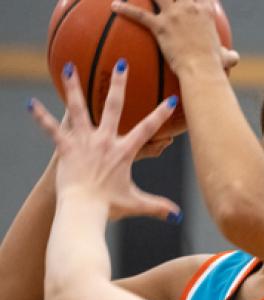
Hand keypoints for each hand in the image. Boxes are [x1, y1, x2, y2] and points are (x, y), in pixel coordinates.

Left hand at [30, 60, 180, 220]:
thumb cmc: (109, 207)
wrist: (83, 210)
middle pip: (114, 107)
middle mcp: (105, 141)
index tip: (170, 99)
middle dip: (119, 83)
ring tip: (70, 67)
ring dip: (74, 87)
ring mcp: (84, 142)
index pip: (147, 129)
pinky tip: (31, 104)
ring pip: (79, 108)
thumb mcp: (136, 203)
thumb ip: (158, 207)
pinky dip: (42, 117)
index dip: (160, 114)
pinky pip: (52, 129)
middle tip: (121, 63)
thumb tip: (178, 217)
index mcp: (124, 152)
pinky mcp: (66, 148)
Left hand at [111, 0, 238, 75]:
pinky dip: (125, 9)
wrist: (202, 72)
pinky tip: (113, 5)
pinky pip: (139, 15)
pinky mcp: (160, 27)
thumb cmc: (214, 67)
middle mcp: (189, 6)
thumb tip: (234, 58)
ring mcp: (174, 15)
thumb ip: (228, 55)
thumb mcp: (225, 59)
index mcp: (205, 11)